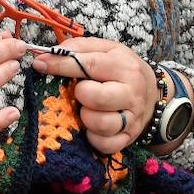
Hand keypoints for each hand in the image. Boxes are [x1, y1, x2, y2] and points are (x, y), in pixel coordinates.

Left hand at [31, 37, 159, 155]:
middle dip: (79, 94)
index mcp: (124, 67)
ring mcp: (131, 118)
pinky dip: (93, 137)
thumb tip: (47, 55)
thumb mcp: (106, 50)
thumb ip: (78, 48)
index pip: (89, 65)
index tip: (40, 64)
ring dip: (85, 117)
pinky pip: (106, 144)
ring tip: (86, 109)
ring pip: (100, 124)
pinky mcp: (128, 138)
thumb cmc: (121, 70)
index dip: (61, 65)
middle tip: (79, 91)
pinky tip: (91, 126)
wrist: (153, 94)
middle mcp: (131, 93)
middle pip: (97, 98)